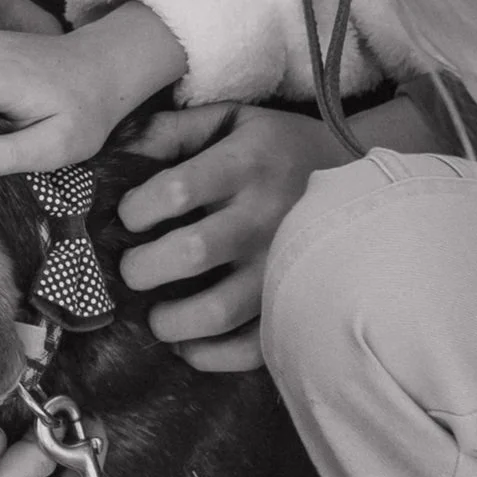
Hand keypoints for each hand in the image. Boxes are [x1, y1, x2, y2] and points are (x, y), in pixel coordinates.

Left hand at [115, 104, 357, 368]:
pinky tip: (190, 343)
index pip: (176, 189)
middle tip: (132, 270)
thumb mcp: (229, 121)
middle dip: (143, 267)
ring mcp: (282, 267)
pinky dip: (210, 356)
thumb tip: (116, 159)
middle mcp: (264, 217)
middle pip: (192, 251)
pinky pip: (250, 348)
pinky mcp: (293, 306)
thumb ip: (170, 132)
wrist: (360, 181)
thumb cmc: (275, 150)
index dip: (136, 209)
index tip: (128, 218)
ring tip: (156, 313)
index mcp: (245, 163)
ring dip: (171, 321)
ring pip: (217, 311)